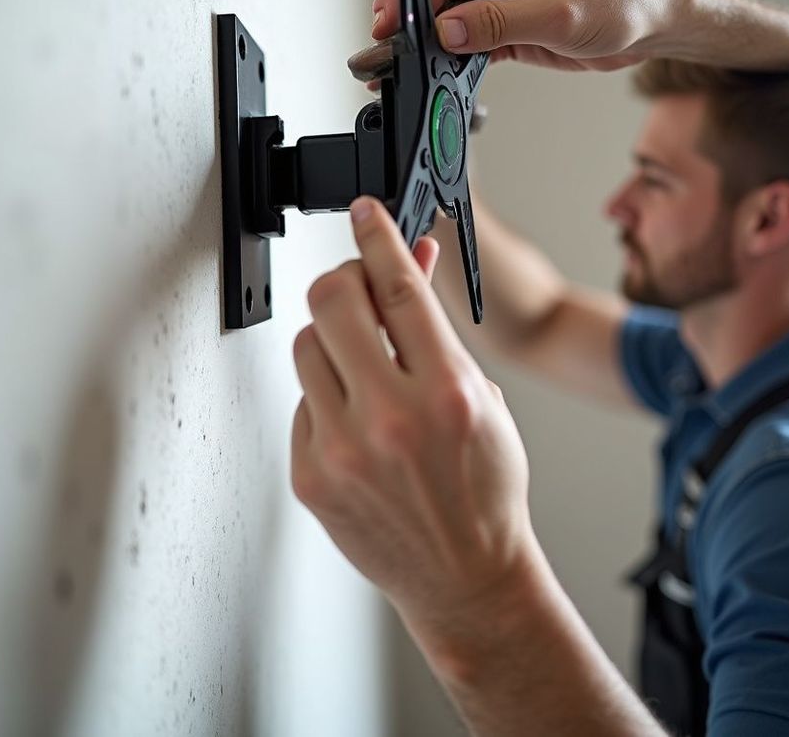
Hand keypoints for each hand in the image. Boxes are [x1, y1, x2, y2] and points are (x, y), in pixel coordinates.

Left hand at [291, 197, 535, 627]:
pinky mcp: (311, 474)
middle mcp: (391, 417)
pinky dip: (328, 394)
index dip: (377, 236)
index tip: (364, 213)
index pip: (400, 286)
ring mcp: (343, 448)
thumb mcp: (483, 396)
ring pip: (306, 345)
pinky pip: (303, 400)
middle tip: (358, 288)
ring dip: (334, 340)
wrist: (465, 575)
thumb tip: (414, 262)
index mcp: (447, 391)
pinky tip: (357, 420)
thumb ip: (439, 329)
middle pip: (332, 301)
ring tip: (365, 367)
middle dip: (344, 279)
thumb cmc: (485, 489)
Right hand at [370, 0, 672, 74]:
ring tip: (416, 65)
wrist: (653, 27)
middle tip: (396, 51)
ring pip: (446, 15)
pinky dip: (453, 55)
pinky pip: (467, 38)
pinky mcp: (507, 24)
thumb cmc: (623, 2)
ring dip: (431, 41)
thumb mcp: (558, 14)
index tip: (387, 14)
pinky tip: (444, 71)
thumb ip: (498, 23)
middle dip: (411, 18)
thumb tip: (447, 30)